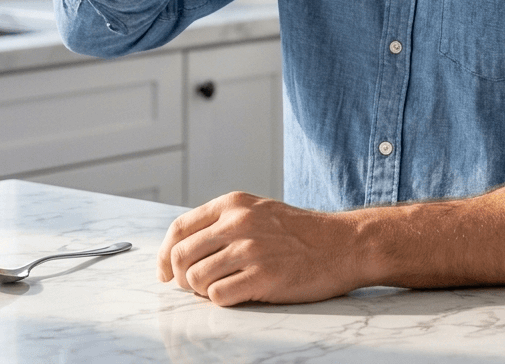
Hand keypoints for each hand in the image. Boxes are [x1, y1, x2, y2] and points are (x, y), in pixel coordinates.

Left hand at [157, 191, 364, 305]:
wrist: (341, 244)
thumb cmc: (298, 232)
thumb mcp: (258, 212)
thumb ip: (223, 223)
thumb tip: (179, 250)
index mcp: (234, 204)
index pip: (179, 228)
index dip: (163, 254)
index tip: (164, 272)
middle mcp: (238, 223)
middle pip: (180, 257)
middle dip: (180, 278)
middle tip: (194, 287)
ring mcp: (250, 250)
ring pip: (195, 279)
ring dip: (202, 291)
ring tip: (222, 288)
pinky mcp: (262, 277)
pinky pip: (218, 296)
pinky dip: (222, 300)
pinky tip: (240, 293)